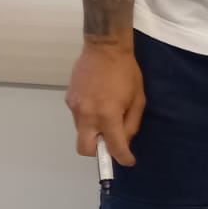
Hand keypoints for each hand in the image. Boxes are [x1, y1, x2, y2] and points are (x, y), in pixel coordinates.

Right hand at [66, 39, 145, 166]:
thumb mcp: (138, 98)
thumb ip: (131, 123)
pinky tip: (97, 102)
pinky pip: (78, 117)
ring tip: (105, 115)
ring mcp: (75, 107)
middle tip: (109, 144)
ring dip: (93, 132)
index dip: (123, 158)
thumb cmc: (126, 71)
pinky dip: (87, 117)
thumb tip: (124, 140)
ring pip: (81, 132)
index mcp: (107, 115)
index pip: (114, 147)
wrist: (104, 47)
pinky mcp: (69, 99)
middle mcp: (88, 115)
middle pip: (85, 149)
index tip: (128, 161)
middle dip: (97, 153)